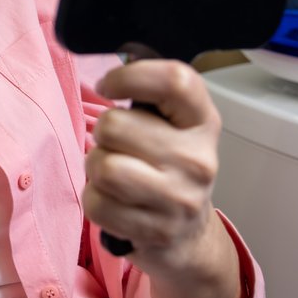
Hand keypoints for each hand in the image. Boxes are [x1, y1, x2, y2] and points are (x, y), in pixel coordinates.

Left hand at [84, 59, 244, 297]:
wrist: (188, 235)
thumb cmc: (168, 168)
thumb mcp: (172, 127)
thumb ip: (150, 96)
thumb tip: (118, 61)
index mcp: (202, 122)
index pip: (175, 80)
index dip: (130, 75)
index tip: (109, 85)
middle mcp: (198, 158)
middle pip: (115, 125)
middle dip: (103, 136)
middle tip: (118, 149)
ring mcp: (180, 198)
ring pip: (103, 166)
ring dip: (96, 169)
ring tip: (115, 176)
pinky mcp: (156, 231)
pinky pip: (97, 204)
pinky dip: (96, 202)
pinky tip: (117, 203)